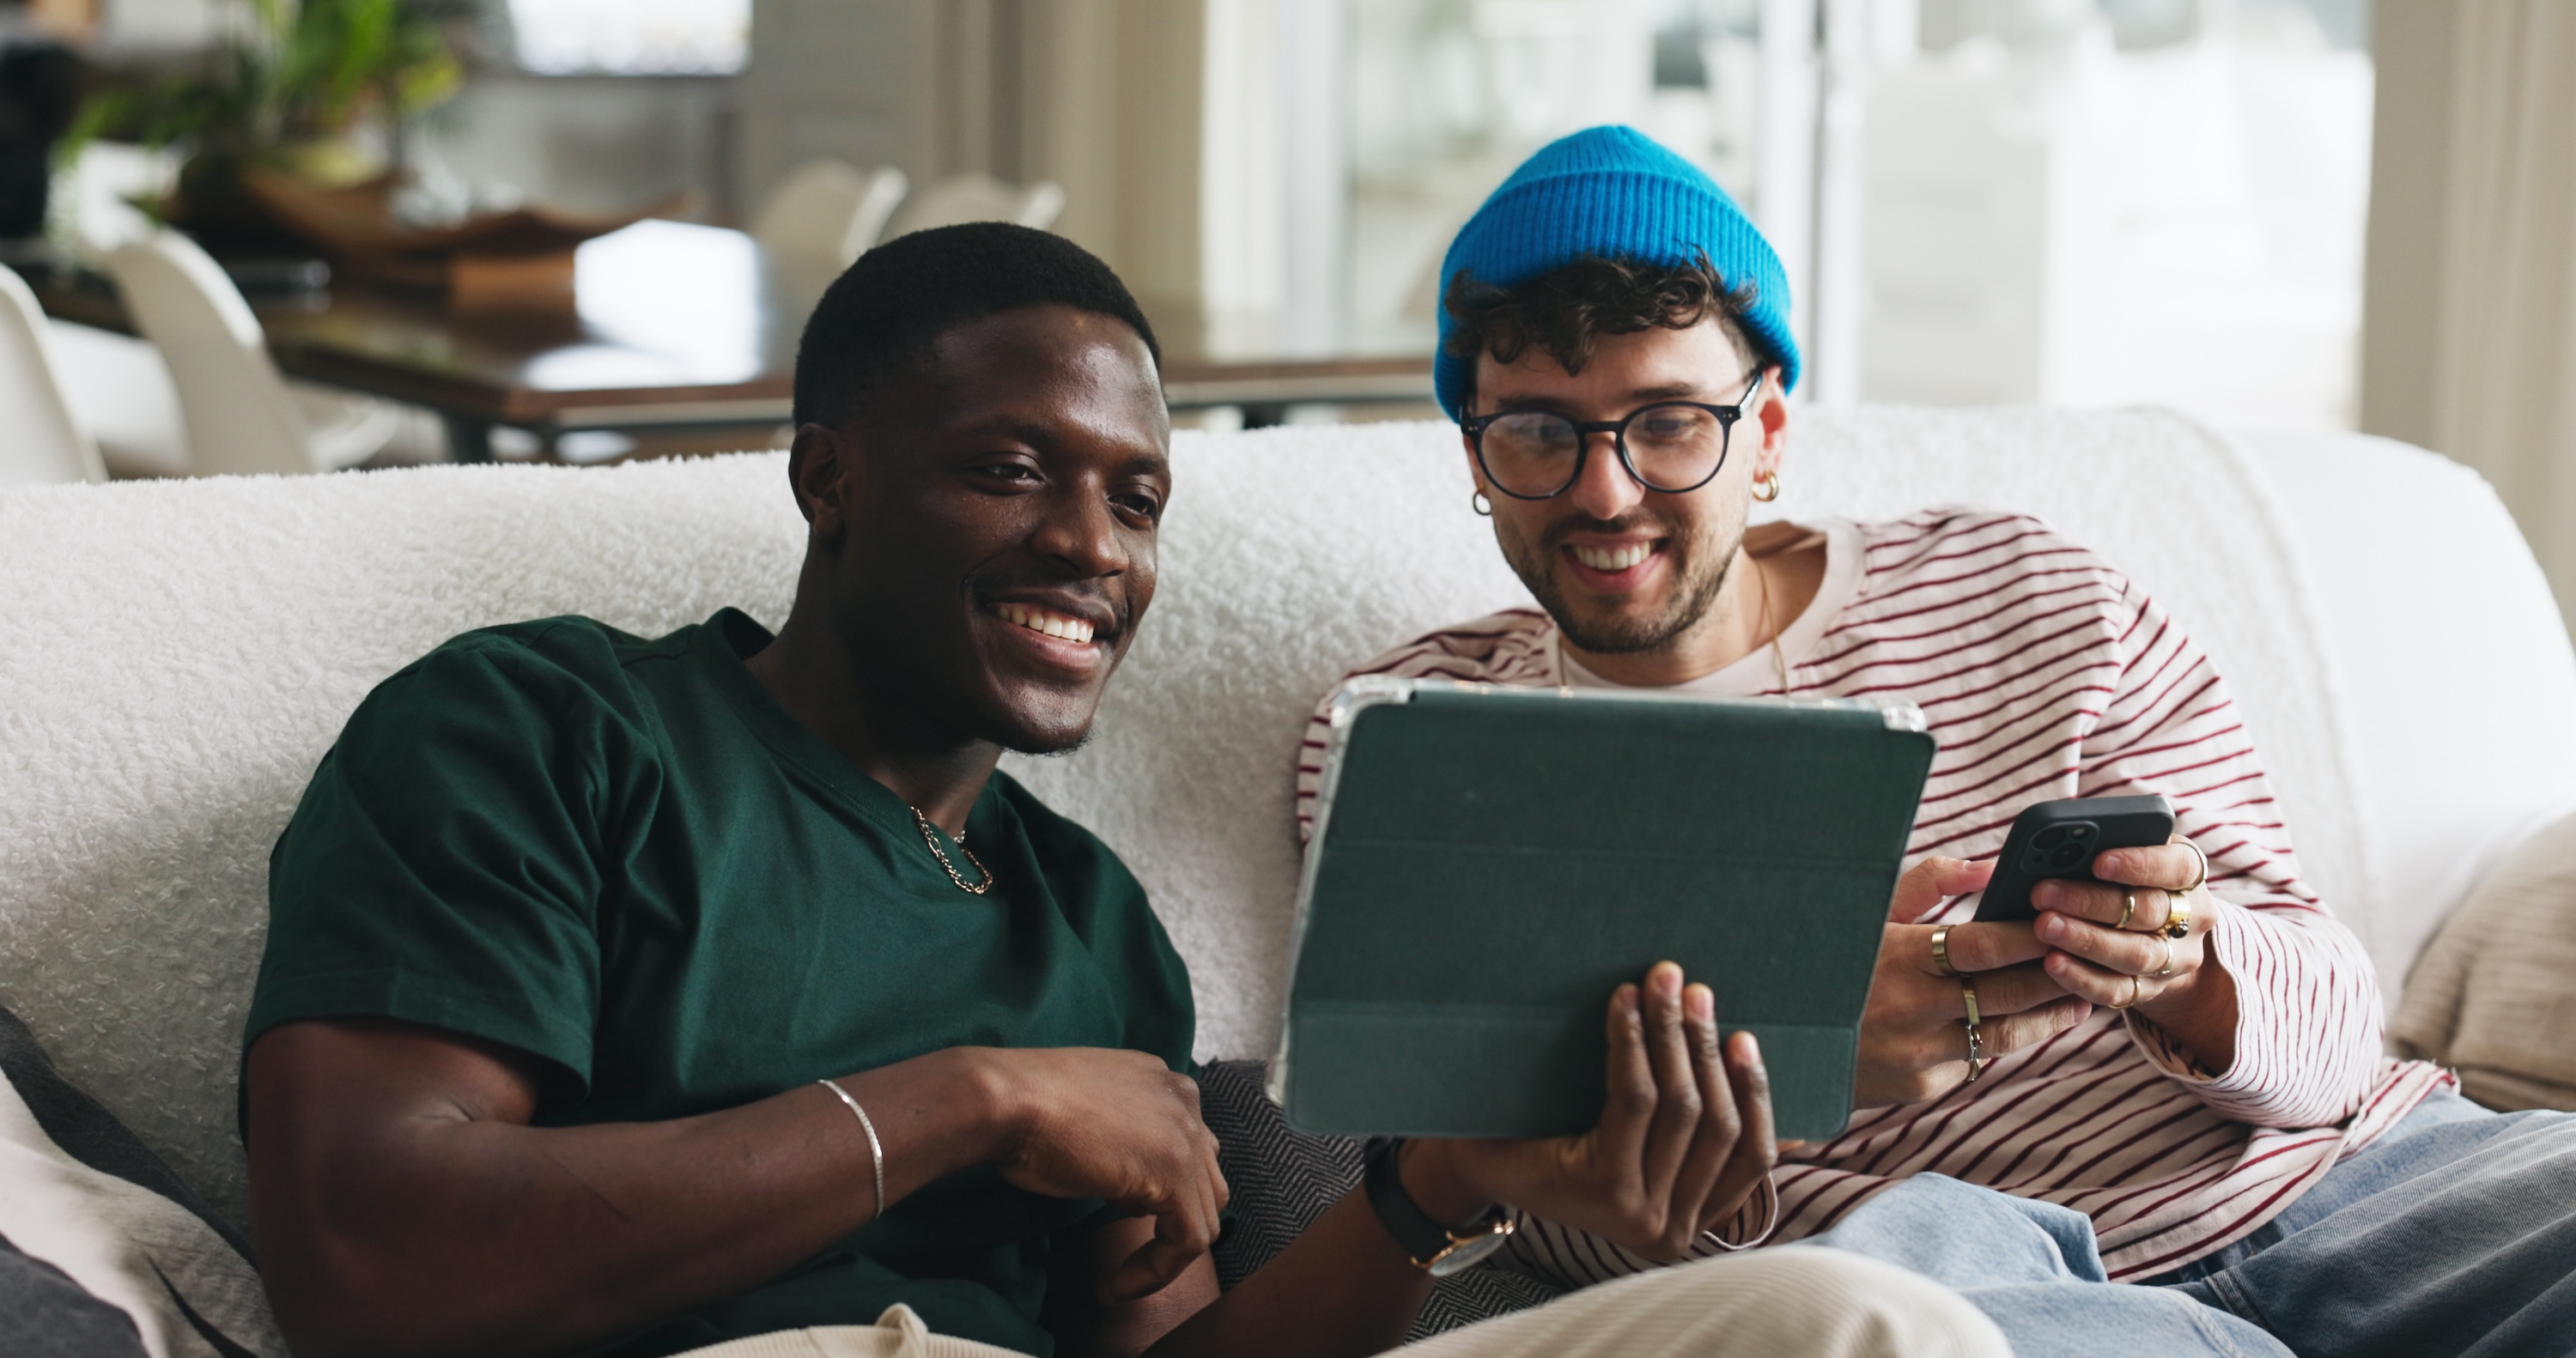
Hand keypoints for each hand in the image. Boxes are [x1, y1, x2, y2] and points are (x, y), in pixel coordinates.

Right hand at [975, 1047, 1227, 1303]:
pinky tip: (1118, 1286)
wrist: (1007, 1100)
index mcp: (1165, 1082)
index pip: (1189, 1146)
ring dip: (1166, 1253)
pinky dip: (1158, 1271)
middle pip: (1205, 1180)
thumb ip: (1125, 1149)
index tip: (1123, 1215)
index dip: (1163, 1187)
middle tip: (1131, 1251)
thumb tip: (1136, 1197)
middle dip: (1174, 1219)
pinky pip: (1188, 1241)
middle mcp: (1185, 1101)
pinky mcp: (1174, 1175)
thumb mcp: (1089, 1122)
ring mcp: (1185, 1135)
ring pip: (1204, 1214)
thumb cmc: (1025, 1109)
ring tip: (1124, 1278)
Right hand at [1405, 962, 1774, 1262]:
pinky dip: (1753, 1103)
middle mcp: (1648, 1221)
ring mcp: (1682, 1223)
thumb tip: (1580, 990)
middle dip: (1679, 1035)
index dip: (1636, 1039)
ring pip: (1724, 1131)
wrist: (1496, 1183)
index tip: (1628, 991)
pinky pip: (1749, 1158)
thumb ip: (1534, 1066)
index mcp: (1599, 1194)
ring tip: (1701, 1002)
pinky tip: (1743, 1050)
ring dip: (1715, 1058)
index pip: (1633, 1102)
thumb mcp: (1508, 1104)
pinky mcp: (1707, 1216)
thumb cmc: (1499, 1131)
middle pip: (1685, 1113)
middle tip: (1669, 977)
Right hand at [1854, 857, 2090, 1106]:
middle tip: (2086, 956)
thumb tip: (1991, 869)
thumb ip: (1930, 882)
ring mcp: (1919, 1055)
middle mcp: (1912, 1011)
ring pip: (2008, 1035)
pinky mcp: (1923, 1087)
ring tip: (2078, 996)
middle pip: (2009, 993)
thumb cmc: (1834, 966)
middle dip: (2056, 974)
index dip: (2027, 935)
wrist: (1786, 1045)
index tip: (2056, 919)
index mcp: (1897, 959)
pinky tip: (2029, 1021)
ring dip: (2050, 1014)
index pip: (1983, 947)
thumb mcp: (1869, 915)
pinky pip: (1979, 1058)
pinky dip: (2007, 1038)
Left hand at [2032, 839, 2237, 1070]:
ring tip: (2043, 927)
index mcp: (2189, 872)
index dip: (2140, 863)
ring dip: (2085, 941)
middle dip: (2091, 902)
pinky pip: (2119, 990)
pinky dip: (2083, 978)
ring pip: (2135, 953)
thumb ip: (2099, 845)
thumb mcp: (2127, 852)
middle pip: (2148, 910)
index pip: (2178, 865)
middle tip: (2042, 893)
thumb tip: (2045, 844)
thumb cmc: (2128, 879)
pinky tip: (2052, 964)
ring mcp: (2176, 958)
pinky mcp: (2152, 990)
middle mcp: (2192, 916)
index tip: (2097, 860)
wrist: (2164, 937)